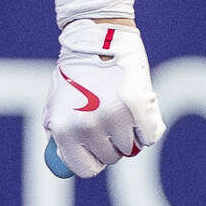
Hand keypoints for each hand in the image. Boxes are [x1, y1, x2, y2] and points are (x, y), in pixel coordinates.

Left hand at [42, 18, 165, 178]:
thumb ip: (58, 134)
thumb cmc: (76, 71)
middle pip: (109, 158)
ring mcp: (114, 118)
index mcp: (63, 128)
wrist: (97, 36)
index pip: (85, 169)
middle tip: (106, 114)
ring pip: (130, 148)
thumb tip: (64, 165)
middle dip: (110, 141)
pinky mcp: (139, 107)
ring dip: (127, 132)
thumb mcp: (56, 101)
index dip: (92, 158)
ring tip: (117, 103)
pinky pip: (149, 135)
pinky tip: (134, 104)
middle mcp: (87, 126)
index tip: (96, 148)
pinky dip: (146, 125)